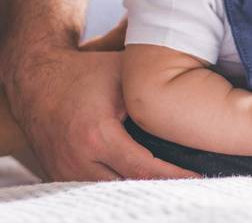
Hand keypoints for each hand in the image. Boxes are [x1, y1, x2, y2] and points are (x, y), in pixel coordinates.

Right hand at [1, 20, 198, 180]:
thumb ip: (155, 88)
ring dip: (140, 190)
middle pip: (128, 188)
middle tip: (194, 184)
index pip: (143, 169)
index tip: (200, 179)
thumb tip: (197, 97)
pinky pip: (94, 189)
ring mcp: (66, 171)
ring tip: (172, 184)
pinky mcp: (60, 175)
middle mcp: (79, 160)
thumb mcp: (124, 74)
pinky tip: (143, 182)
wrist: (36, 79)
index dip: (174, 177)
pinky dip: (118, 187)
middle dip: (161, 188)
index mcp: (97, 136)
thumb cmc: (88, 72)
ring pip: (110, 193)